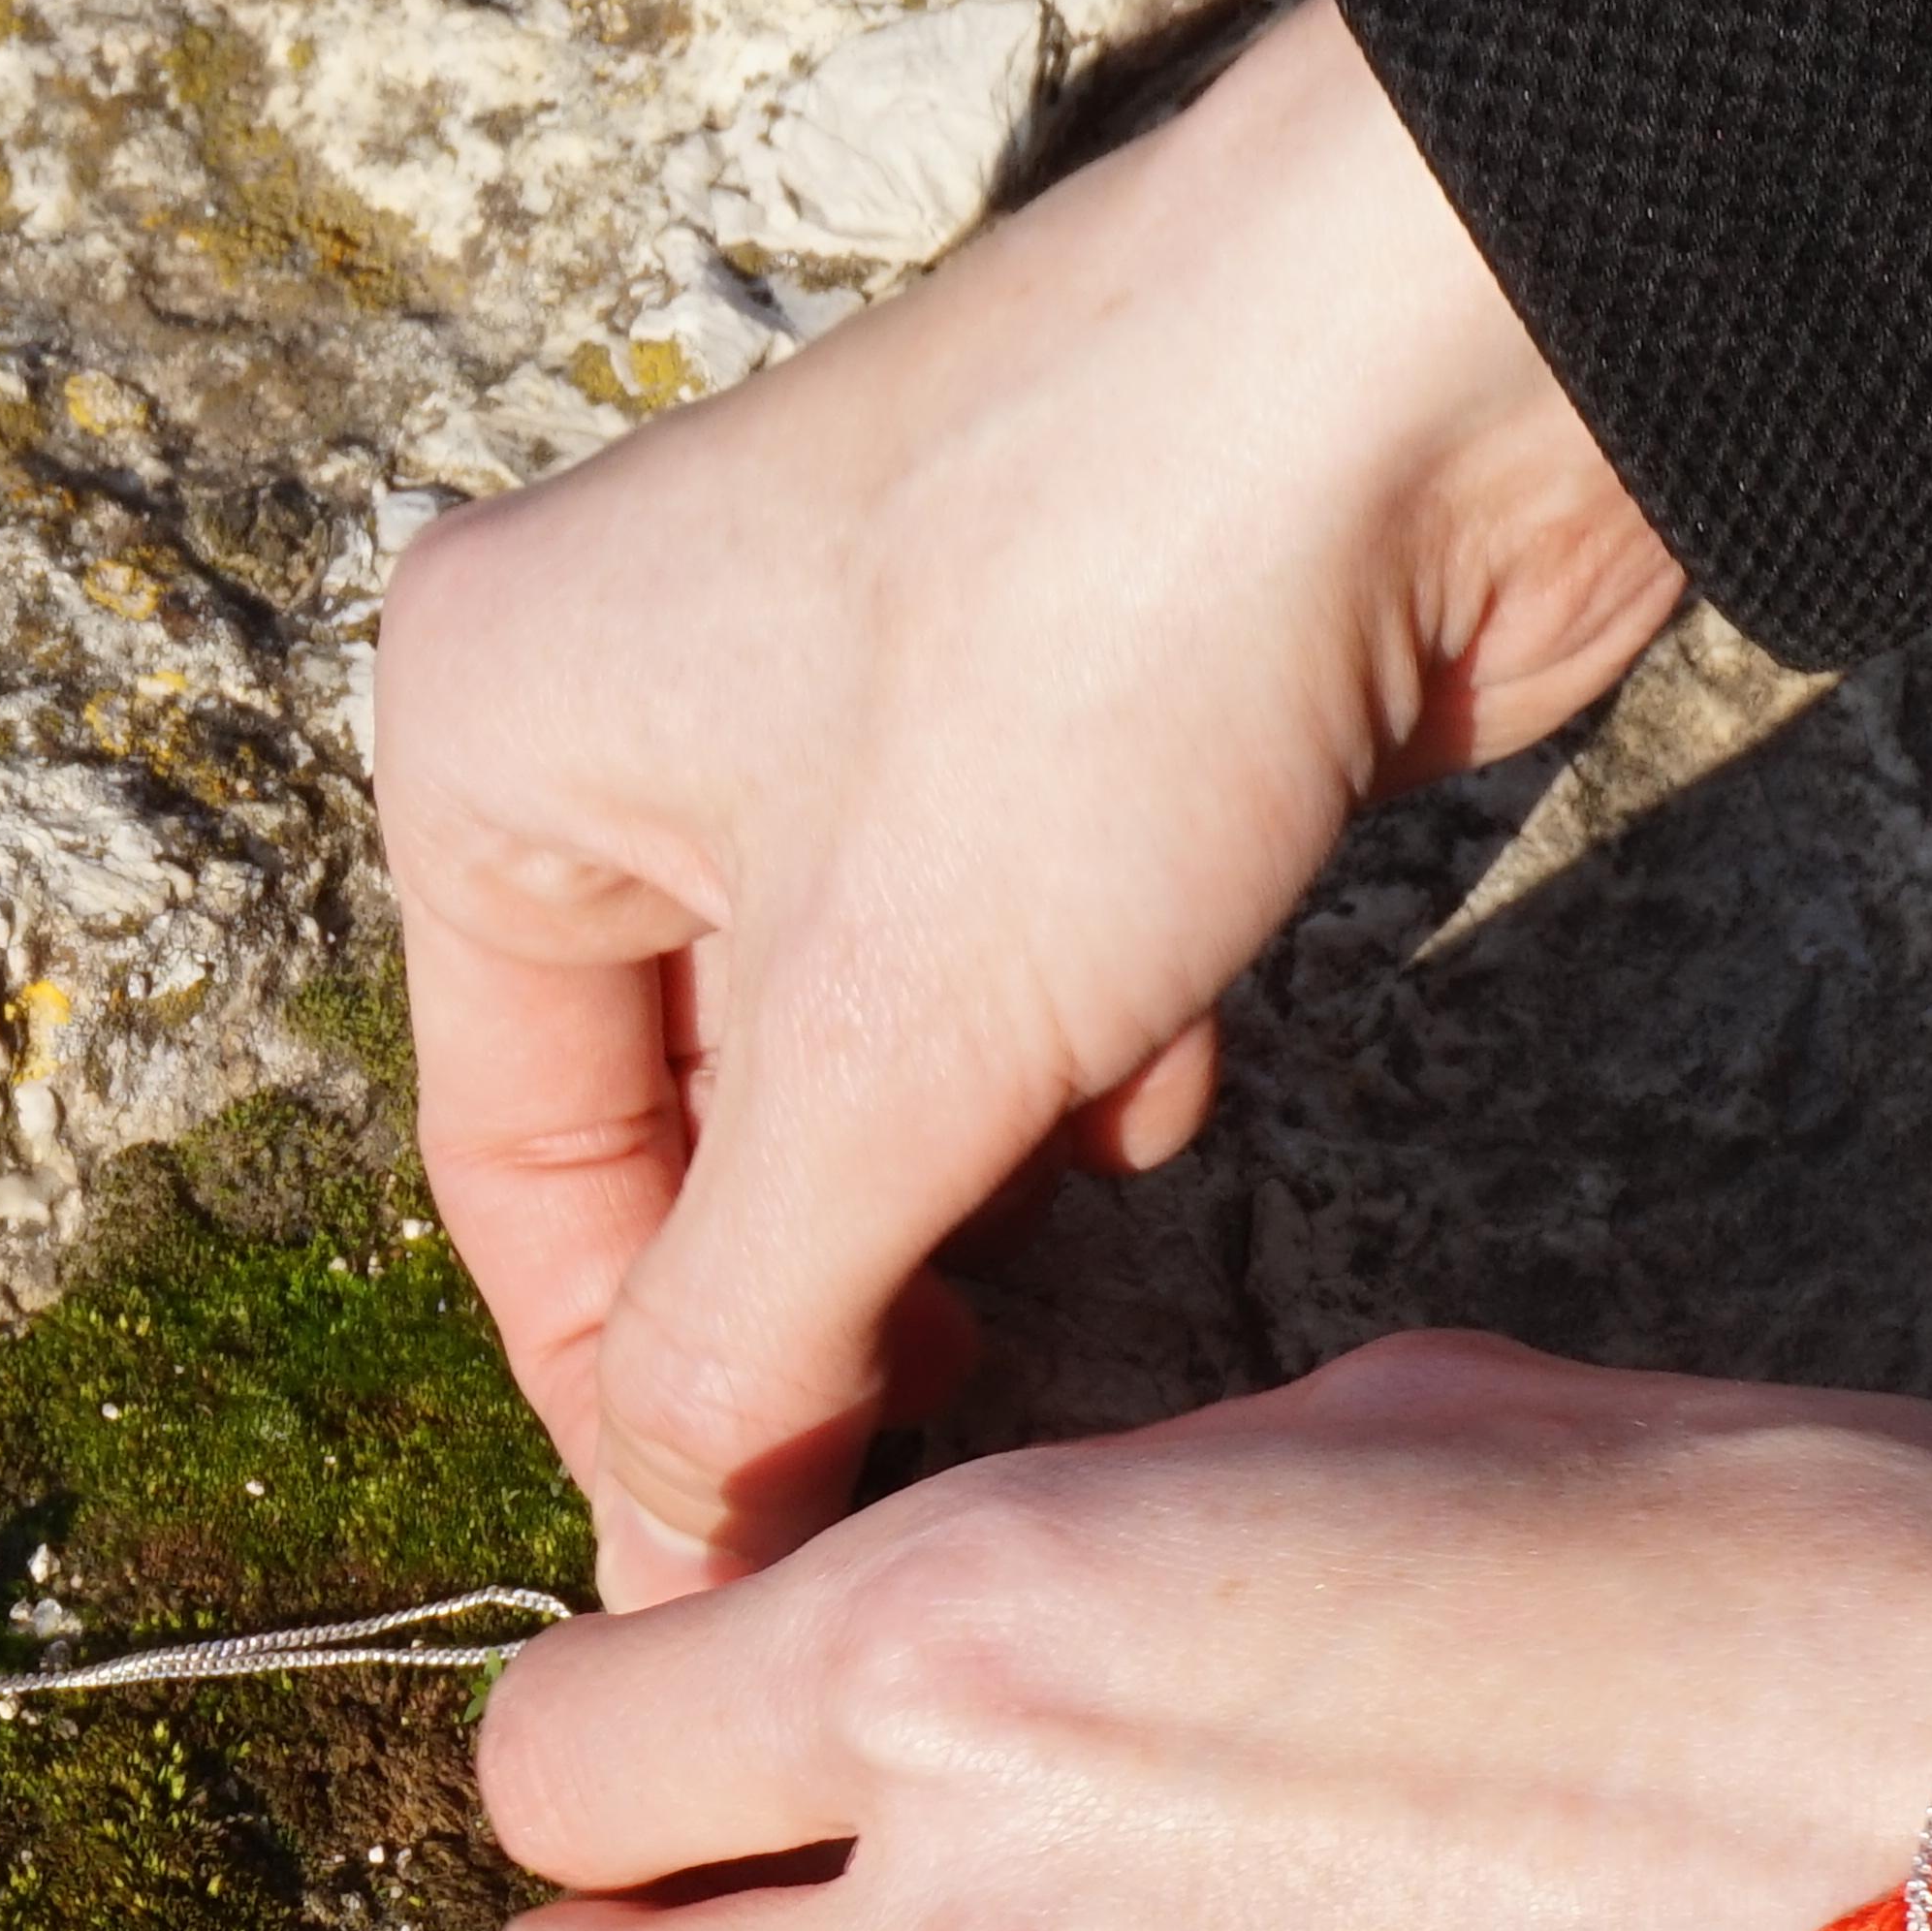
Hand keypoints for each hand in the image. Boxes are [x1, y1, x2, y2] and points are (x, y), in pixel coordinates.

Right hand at [375, 0, 1684, 1605]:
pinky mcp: (1050, 714)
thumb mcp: (881, 1059)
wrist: (1440, 348)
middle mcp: (632, 703)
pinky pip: (1004, 973)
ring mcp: (846, 698)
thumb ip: (748, 1340)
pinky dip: (1075, 1063)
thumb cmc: (1098, 642)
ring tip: (1052, 1302)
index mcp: (492, 742)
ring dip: (959, 1191)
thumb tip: (672, 1574)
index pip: (518, 1167)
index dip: (630, 1397)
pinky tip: (1164, 1076)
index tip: (742, 1582)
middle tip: (925, 1474)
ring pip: (858, 1059)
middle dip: (814, 1292)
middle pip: (681, 1122)